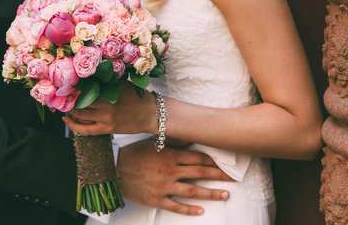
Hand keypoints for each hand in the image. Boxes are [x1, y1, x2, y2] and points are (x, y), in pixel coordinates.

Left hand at [63, 82, 155, 134]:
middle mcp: (107, 102)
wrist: (153, 114)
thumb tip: (88, 76)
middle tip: (62, 93)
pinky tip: (66, 120)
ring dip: (70, 109)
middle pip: (80, 99)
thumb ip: (107, 81)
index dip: (73, 84)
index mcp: (111, 88)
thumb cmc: (138, 96)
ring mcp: (106, 116)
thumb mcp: (123, 84)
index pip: (86, 85)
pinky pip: (86, 129)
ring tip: (66, 104)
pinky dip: (73, 125)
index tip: (65, 81)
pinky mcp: (108, 128)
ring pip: (80, 114)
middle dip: (69, 96)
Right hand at [117, 138, 232, 215]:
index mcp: (169, 155)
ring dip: (211, 193)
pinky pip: (176, 206)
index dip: (214, 160)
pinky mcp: (156, 199)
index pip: (198, 157)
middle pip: (200, 172)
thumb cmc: (133, 154)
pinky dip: (189, 209)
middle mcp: (169, 170)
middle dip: (219, 175)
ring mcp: (164, 186)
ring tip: (225, 195)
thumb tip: (191, 137)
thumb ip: (173, 141)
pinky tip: (201, 211)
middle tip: (234, 178)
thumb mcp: (153, 143)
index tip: (227, 162)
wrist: (113, 169)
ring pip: (193, 191)